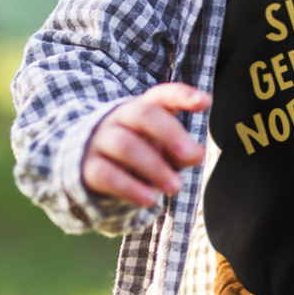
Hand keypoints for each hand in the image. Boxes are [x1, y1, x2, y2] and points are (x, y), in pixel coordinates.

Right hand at [82, 83, 210, 208]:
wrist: (90, 168)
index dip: (182, 95)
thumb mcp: (163, 151)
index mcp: (142, 109)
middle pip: (144, 114)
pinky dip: (130, 188)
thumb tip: (197, 154)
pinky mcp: (87, 167)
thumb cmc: (138, 153)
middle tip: (192, 155)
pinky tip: (150, 199)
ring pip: (125, 145)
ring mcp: (100, 141)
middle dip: (170, 133)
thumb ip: (181, 151)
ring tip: (176, 187)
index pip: (162, 95)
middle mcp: (119, 118)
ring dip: (154, 167)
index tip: (206, 102)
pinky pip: (107, 174)